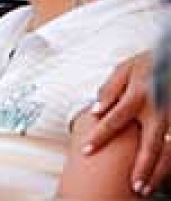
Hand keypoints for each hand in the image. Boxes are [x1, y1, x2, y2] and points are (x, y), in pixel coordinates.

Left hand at [86, 52, 170, 195]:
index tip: (87, 151)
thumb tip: (96, 109)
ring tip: (143, 186)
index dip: (100, 136)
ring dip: (156, 170)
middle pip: (149, 143)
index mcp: (138, 94)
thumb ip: (109, 88)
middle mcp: (157, 109)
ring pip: (167, 150)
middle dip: (140, 166)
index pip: (114, 119)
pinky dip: (167, 162)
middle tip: (131, 185)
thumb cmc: (147, 64)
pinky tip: (158, 174)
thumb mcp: (125, 68)